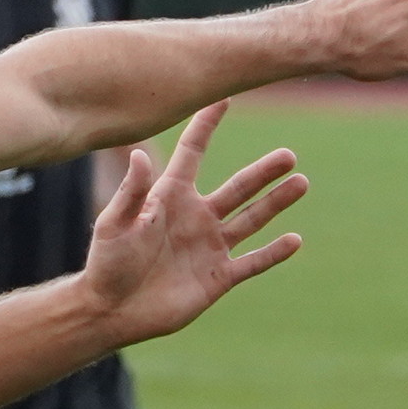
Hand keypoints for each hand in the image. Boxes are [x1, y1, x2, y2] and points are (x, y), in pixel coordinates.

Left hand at [83, 102, 306, 346]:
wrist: (112, 312)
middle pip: (238, 187)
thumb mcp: (114, 223)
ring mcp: (209, 247)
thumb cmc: (106, 264)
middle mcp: (195, 218)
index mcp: (170, 197)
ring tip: (301, 182)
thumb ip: (132, 191)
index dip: (207, 125)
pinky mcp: (217, 277)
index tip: (225, 97)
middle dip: (263, 172)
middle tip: (288, 155)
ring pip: (251, 219)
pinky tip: (294, 240)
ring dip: (276, 203)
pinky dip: (273, 253)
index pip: (194, 152)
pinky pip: (252, 262)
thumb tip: (140, 154)